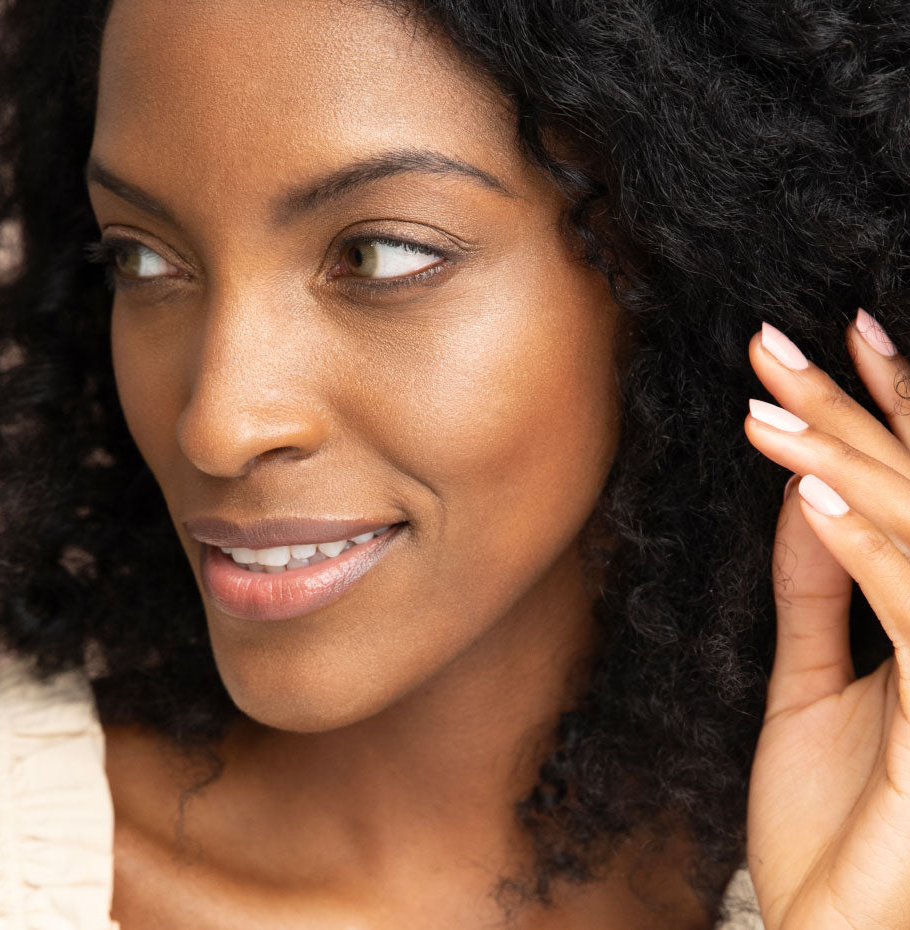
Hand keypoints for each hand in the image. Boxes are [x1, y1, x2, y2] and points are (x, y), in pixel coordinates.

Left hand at [744, 311, 909, 929]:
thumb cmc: (830, 824)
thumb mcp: (811, 685)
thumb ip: (816, 589)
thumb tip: (806, 487)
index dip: (881, 412)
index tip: (835, 338)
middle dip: (848, 411)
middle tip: (770, 342)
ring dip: (842, 461)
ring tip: (763, 405)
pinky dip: (863, 548)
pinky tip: (810, 494)